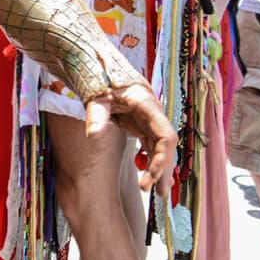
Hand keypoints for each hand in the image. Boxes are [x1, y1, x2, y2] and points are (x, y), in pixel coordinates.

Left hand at [85, 82, 177, 197]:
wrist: (98, 67)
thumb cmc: (98, 79)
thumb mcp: (96, 96)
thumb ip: (96, 114)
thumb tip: (93, 135)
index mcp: (147, 105)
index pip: (165, 135)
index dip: (162, 157)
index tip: (151, 175)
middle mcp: (152, 113)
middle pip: (166, 145)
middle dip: (163, 168)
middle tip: (156, 192)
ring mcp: (148, 119)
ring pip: (160, 147)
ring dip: (159, 168)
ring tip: (156, 192)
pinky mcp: (140, 124)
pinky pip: (151, 145)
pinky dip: (151, 161)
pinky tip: (151, 177)